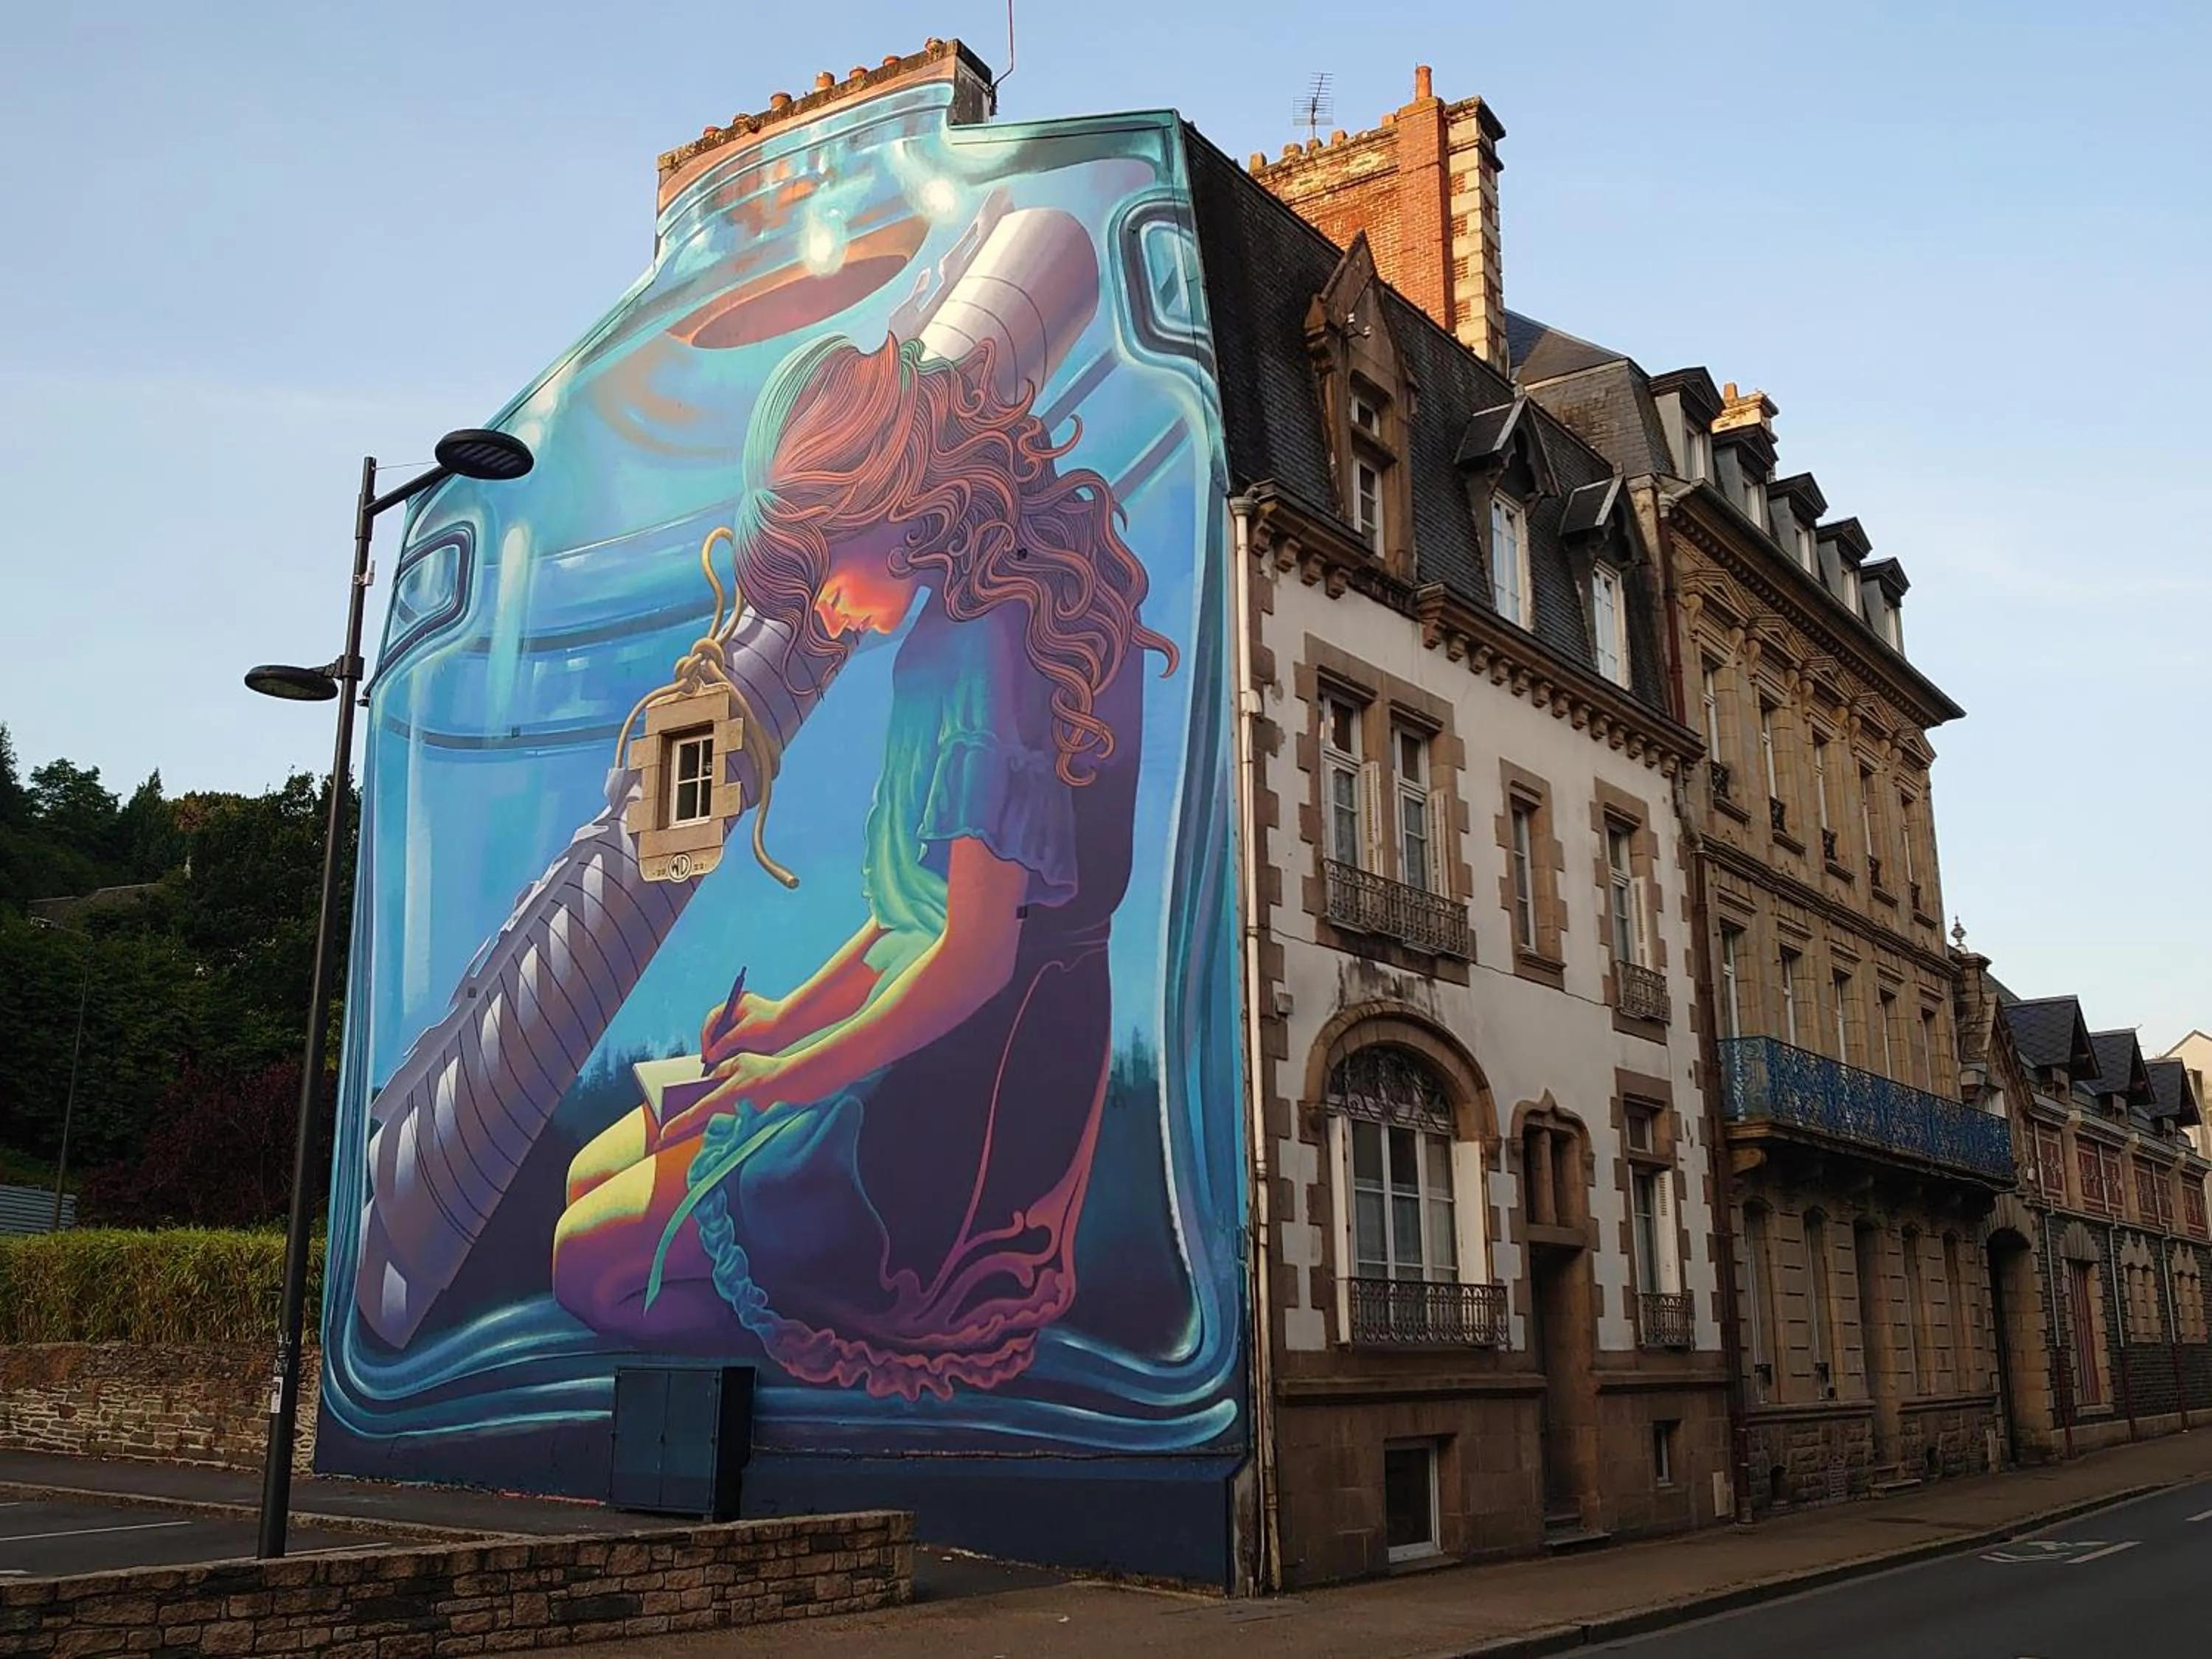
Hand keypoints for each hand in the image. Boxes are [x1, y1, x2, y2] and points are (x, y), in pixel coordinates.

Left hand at [656, 1050, 791, 1146]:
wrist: (796, 1083)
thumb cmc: (766, 1070)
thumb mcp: (739, 1061)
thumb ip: (721, 1069)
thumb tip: (710, 1077)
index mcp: (720, 1098)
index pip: (692, 1115)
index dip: (675, 1125)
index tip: (662, 1135)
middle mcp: (729, 1113)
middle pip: (708, 1118)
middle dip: (701, 1116)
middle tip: (691, 1115)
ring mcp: (742, 1120)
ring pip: (725, 1117)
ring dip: (724, 1110)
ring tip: (729, 1100)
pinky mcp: (754, 1123)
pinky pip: (740, 1117)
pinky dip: (740, 1109)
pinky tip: (750, 1098)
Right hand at [701, 990, 786, 1068]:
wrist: (794, 1025)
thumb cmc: (769, 1026)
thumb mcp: (742, 1036)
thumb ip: (723, 1045)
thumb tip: (710, 1056)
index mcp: (734, 1003)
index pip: (712, 1020)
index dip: (706, 1039)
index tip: (706, 1055)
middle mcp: (738, 1009)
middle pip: (718, 1029)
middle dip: (714, 1046)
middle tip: (709, 1063)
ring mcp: (746, 1019)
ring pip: (727, 1036)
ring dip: (723, 1049)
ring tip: (719, 1065)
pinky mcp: (753, 1029)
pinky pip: (737, 1040)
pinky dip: (733, 1050)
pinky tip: (732, 1062)